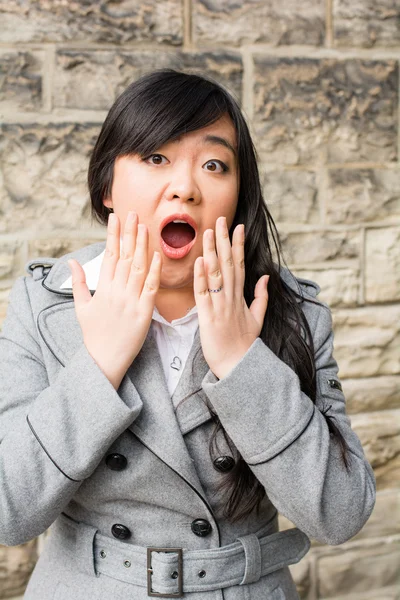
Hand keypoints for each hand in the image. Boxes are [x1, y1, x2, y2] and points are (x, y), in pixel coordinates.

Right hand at [67, 211, 161, 388]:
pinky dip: (154, 271)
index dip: (113, 235)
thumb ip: (78, 283)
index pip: (109, 255)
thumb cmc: (94, 334)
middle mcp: (116, 292)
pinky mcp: (144, 313)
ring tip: (145, 227)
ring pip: (138, 268)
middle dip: (129, 234)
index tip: (116, 218)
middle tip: (134, 213)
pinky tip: (157, 256)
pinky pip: (151, 288)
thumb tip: (71, 261)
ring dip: (142, 246)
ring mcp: (131, 301)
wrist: (105, 360)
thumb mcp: (81, 307)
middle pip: (124, 257)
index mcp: (102, 289)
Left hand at [194, 216, 268, 379]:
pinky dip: (201, 277)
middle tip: (221, 219)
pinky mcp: (208, 317)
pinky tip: (200, 261)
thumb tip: (266, 277)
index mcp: (241, 296)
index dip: (238, 245)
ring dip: (212, 252)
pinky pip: (204, 294)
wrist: (237, 366)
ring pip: (216, 274)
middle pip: (228, 264)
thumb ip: (261, 296)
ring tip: (209, 233)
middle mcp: (231, 297)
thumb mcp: (258, 318)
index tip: (237, 226)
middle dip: (224, 240)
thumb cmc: (244, 344)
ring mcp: (220, 306)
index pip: (240, 264)